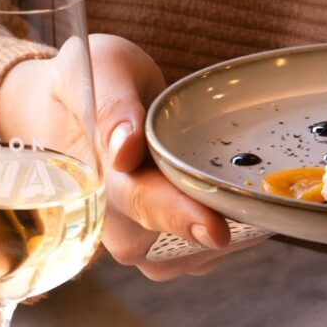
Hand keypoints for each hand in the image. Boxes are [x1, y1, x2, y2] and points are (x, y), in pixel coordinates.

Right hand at [0, 34, 248, 280]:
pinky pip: (202, 256)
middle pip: (176, 239)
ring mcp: (136, 245)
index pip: (142, 205)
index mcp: (99, 180)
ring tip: (247, 185)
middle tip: (262, 187)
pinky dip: (231, 234)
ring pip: (193, 256)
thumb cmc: (88, 85)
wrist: (63, 117)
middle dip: (222, 218)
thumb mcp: (97, 69)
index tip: (217, 230)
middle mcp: (114, 226)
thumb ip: (113, 103)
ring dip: (231, 230)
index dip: (180, 217)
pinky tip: (241, 199)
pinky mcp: (158, 252)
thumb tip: (125, 148)